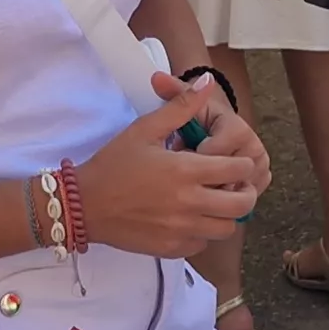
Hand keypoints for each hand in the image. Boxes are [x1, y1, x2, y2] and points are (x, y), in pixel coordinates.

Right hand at [74, 72, 265, 259]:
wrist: (84, 204)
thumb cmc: (113, 164)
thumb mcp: (145, 129)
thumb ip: (181, 105)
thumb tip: (207, 81)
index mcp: (186, 170)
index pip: (239, 169)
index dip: (242, 163)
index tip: (233, 161)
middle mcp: (189, 203)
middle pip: (242, 203)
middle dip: (244, 191)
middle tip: (232, 184)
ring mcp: (181, 229)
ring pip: (227, 228)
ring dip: (226, 214)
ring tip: (213, 201)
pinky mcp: (171, 248)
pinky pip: (203, 244)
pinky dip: (203, 232)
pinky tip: (190, 217)